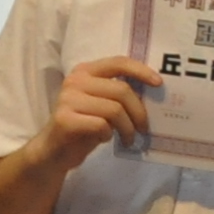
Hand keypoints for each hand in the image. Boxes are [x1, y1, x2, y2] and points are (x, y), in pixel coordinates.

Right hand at [40, 56, 158, 172]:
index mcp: (85, 71)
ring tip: (128, 139)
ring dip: (127, 128)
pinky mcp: (65, 119)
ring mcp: (68, 99)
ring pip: (115, 110)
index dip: (141, 71)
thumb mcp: (102, 104)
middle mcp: (75, 80)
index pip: (118, 62)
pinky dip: (108, 135)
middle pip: (122, 90)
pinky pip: (101, 125)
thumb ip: (118, 94)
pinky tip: (103, 139)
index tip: (158, 83)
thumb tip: (151, 93)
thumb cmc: (84, 126)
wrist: (54, 151)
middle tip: (144, 128)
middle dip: (139, 112)